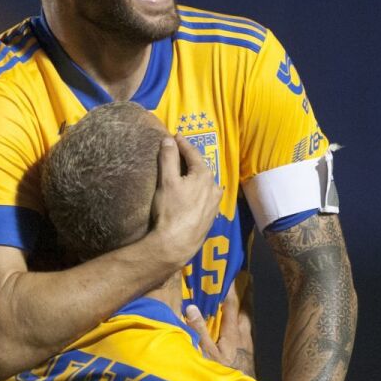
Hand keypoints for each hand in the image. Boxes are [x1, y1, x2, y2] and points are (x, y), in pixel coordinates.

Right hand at [150, 134, 220, 268]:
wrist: (177, 243)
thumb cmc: (171, 210)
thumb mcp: (166, 181)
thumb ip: (168, 158)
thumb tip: (169, 139)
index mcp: (204, 175)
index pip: (192, 153)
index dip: (182, 143)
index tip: (174, 136)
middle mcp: (213, 187)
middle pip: (200, 167)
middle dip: (190, 159)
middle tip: (178, 153)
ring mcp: (214, 203)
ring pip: (205, 183)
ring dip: (195, 175)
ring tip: (185, 173)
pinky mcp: (211, 216)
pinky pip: (205, 196)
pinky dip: (197, 190)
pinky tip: (192, 193)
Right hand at [184, 282, 253, 374]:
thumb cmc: (222, 375)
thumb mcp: (206, 354)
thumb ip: (199, 331)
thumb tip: (191, 307)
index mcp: (233, 332)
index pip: (232, 305)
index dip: (229, 289)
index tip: (228, 275)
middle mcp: (243, 336)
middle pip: (244, 311)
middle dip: (241, 297)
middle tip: (237, 284)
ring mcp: (247, 346)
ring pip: (246, 322)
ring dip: (241, 311)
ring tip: (235, 303)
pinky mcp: (247, 355)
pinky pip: (245, 333)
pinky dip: (240, 325)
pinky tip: (234, 330)